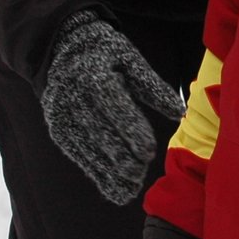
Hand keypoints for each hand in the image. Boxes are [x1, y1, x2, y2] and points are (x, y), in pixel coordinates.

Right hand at [40, 11, 185, 203]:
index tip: (148, 151)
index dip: (130, 130)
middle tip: (140, 173)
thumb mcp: (130, 60)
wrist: (62, 49)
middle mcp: (72, 96)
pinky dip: (96, 174)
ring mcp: (61, 115)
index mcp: (93, 74)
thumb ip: (153, 86)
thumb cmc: (107, 54)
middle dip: (120, 155)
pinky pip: (78, 155)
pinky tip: (115, 190)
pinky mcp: (58, 129)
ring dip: (108, 171)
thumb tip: (180, 112)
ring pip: (87, 148)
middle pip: (98, 131)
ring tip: (131, 189)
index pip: (113, 106)